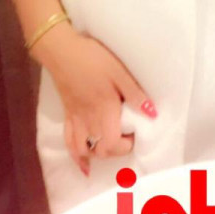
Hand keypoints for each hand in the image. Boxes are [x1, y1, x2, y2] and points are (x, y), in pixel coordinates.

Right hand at [41, 30, 157, 176]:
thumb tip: (152, 114)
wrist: (61, 50)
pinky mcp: (66, 114)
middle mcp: (88, 120)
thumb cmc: (93, 58)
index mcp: (104, 110)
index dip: (125, 146)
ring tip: (108, 146)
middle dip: (115, 150)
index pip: (112, 144)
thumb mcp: (119, 71)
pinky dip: (76, 155)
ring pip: (82, 150)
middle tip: (125, 136)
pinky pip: (68, 141)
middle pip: (99, 150)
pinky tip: (84, 163)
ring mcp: (75, 118)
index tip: (134, 132)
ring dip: (96, 154)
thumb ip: (134, 94)